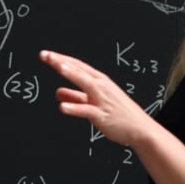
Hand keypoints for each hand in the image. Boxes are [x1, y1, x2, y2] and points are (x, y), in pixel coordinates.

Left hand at [39, 50, 154, 146]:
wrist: (140, 128)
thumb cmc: (119, 114)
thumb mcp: (93, 102)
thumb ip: (75, 97)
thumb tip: (58, 92)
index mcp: (99, 81)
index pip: (77, 66)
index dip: (61, 59)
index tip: (46, 55)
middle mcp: (101, 86)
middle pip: (79, 70)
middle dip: (61, 62)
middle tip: (45, 55)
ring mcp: (102, 99)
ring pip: (86, 83)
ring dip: (72, 74)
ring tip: (59, 67)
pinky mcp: (102, 114)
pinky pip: (87, 110)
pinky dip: (75, 108)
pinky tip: (62, 107)